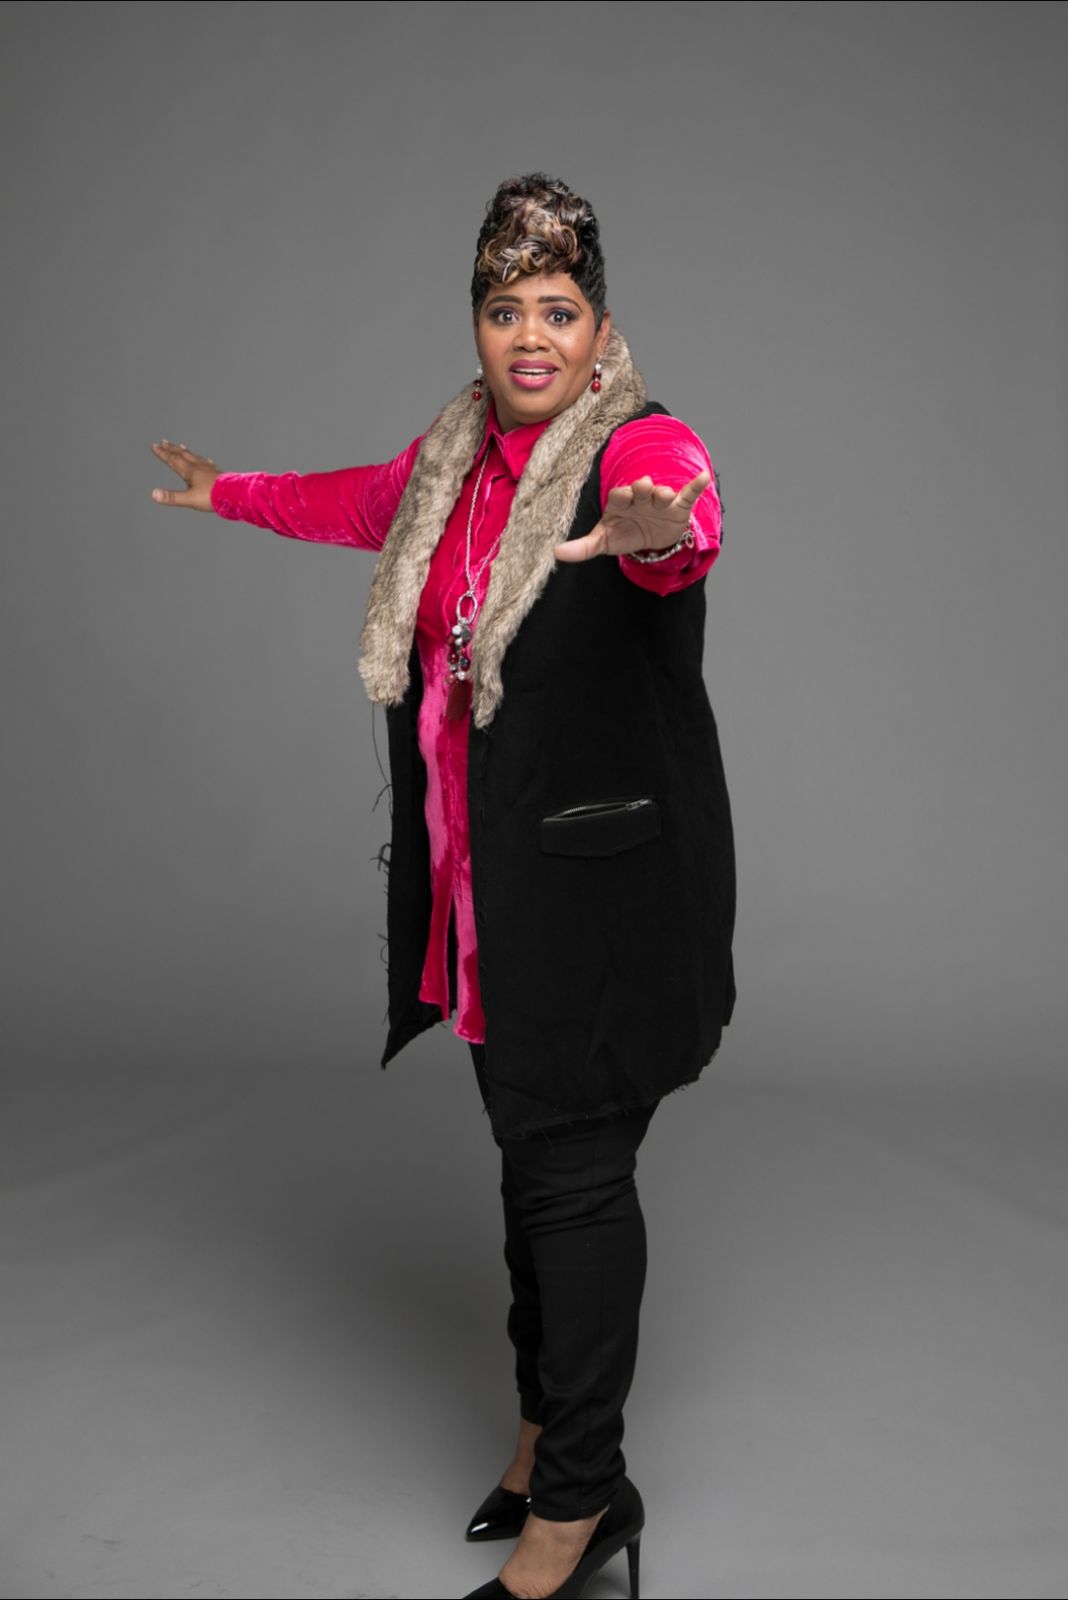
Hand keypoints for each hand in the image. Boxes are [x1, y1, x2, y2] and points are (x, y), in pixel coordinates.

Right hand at [149, 439, 220, 511]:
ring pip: (194, 457)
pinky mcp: (217, 473)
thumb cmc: (212, 497)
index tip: (154, 446)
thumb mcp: (189, 499)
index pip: (173, 460)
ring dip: (185, 452)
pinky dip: (202, 459)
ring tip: (181, 446)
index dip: (162, 453)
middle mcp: (199, 467)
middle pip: (183, 455)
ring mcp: (209, 469)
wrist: (234, 495)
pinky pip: (207, 463)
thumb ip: (171, 497)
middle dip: (172, 449)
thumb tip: (154, 494)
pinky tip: (205, 460)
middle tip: (164, 442)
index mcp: (190, 471)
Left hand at [553, 470, 710, 562]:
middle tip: (642, 487)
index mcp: (621, 503)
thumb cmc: (623, 534)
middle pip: (640, 489)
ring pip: (662, 493)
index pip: (619, 495)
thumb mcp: (603, 542)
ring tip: (664, 495)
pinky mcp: (678, 507)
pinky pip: (688, 494)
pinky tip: (703, 477)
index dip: (621, 495)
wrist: (650, 541)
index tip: (621, 496)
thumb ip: (582, 547)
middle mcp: (640, 498)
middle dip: (641, 488)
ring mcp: (660, 502)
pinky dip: (696, 485)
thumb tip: (556, 553)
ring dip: (663, 493)